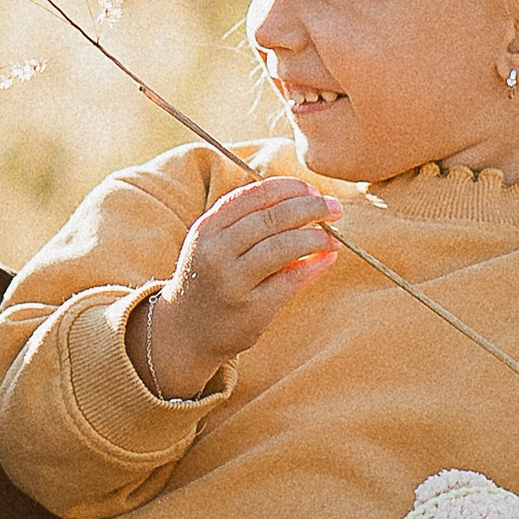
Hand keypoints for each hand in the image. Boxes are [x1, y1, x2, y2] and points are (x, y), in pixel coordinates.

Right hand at [129, 178, 339, 400]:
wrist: (185, 331)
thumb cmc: (209, 278)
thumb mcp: (214, 242)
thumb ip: (247, 219)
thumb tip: (303, 199)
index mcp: (207, 228)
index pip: (253, 195)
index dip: (288, 188)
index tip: (311, 189)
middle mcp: (216, 252)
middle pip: (271, 218)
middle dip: (310, 208)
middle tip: (334, 207)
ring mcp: (232, 282)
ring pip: (282, 247)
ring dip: (315, 237)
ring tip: (333, 236)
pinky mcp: (251, 309)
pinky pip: (290, 280)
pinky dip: (314, 266)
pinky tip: (328, 258)